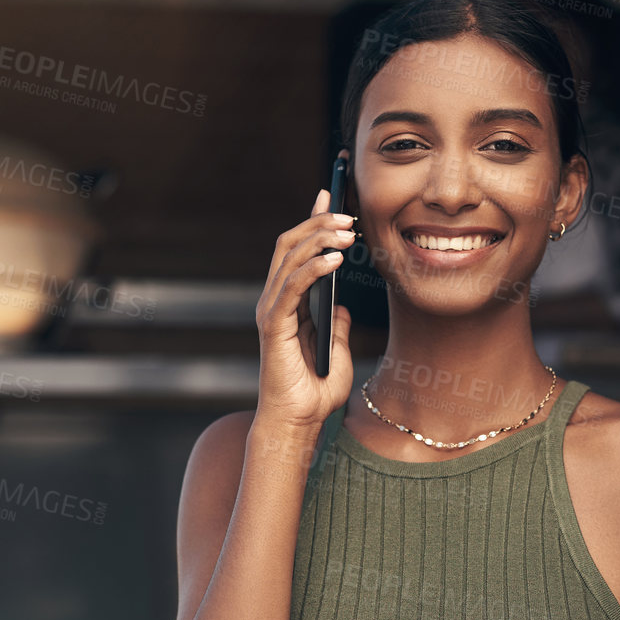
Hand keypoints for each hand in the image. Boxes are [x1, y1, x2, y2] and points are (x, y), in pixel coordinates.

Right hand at [254, 147, 355, 428]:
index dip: (312, 222)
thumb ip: (337, 327)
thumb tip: (342, 306)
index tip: (331, 196)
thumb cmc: (316, 394)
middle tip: (347, 213)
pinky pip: (293, 286)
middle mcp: (276, 301)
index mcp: (289, 304)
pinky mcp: (274, 324)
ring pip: (289, 258)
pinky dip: (313, 268)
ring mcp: (272, 311)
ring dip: (319, 239)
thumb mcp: (337, 352)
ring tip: (347, 231)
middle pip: (290, 245)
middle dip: (317, 223)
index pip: (298, 251)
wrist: (300, 422)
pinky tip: (335, 259)